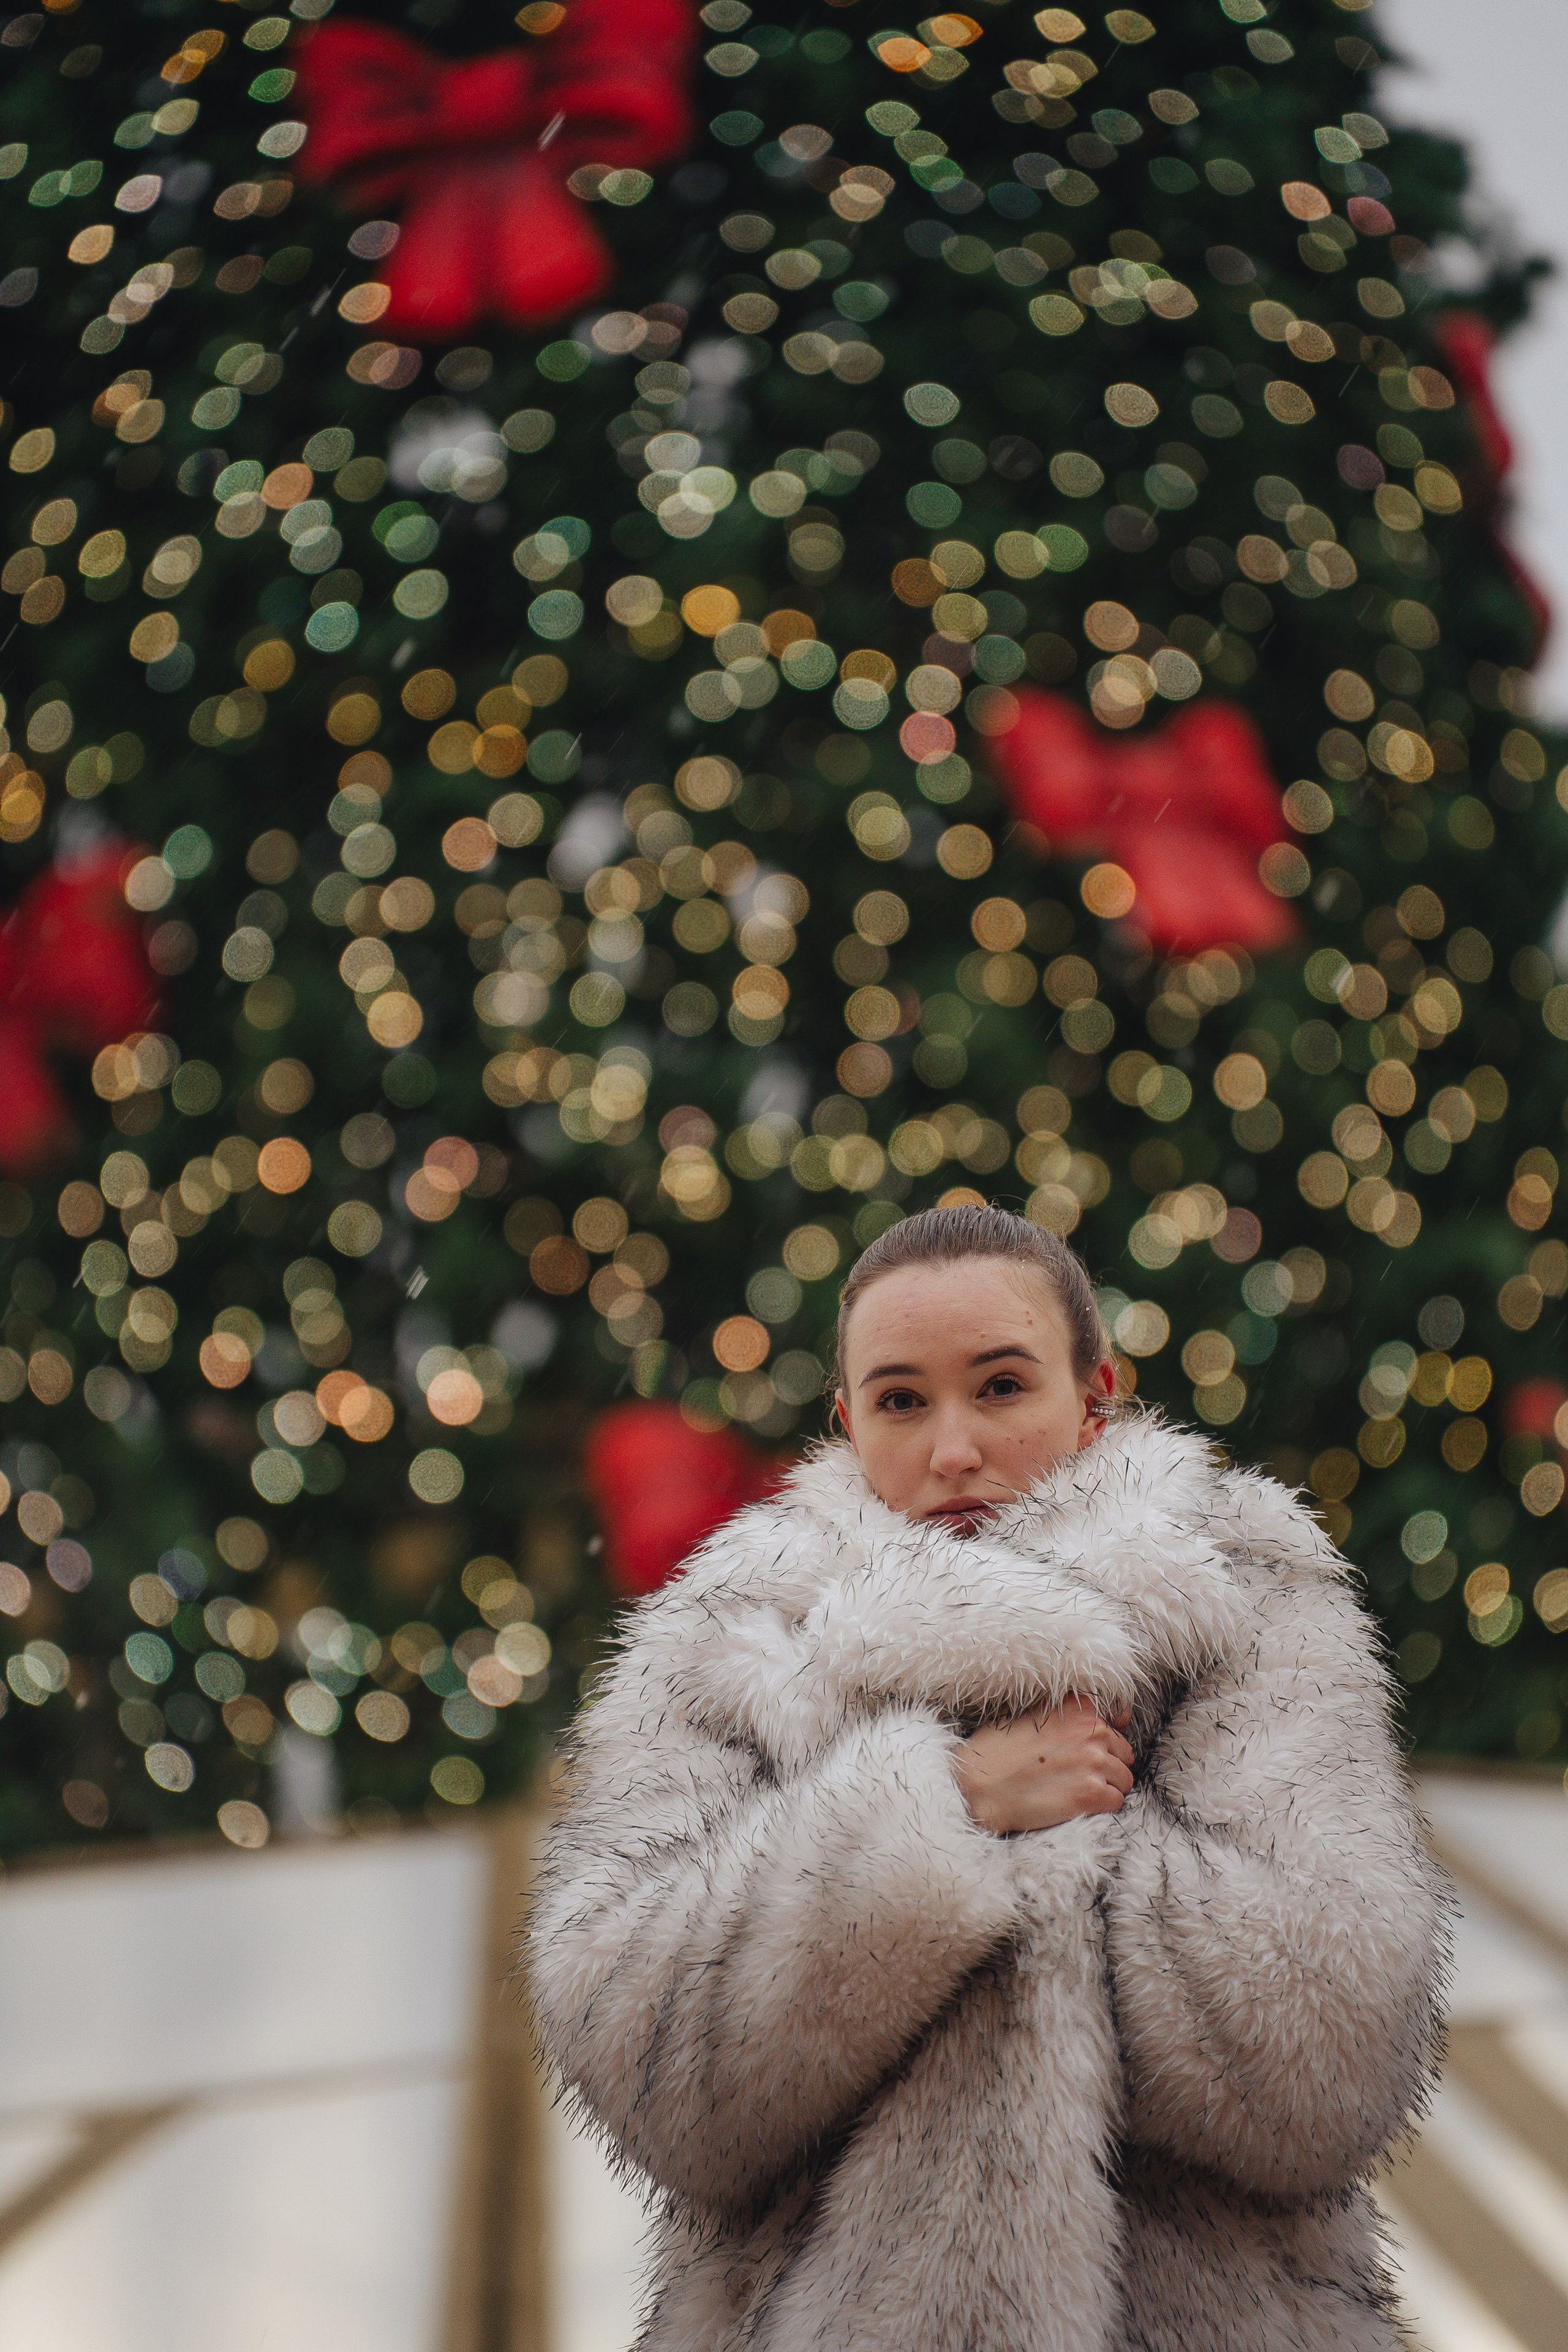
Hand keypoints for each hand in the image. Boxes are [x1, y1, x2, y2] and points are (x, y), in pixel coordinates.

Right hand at [953, 1697, 1133, 1836]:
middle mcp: (1092, 1730)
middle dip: (1107, 1767)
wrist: (978, 1786)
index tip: (1087, 1751)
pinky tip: (1076, 1806)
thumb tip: (1120, 1716)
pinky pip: (1116, 1802)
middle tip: (1074, 1776)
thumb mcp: (1035, 1715)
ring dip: (1106, 1788)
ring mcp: (1094, 1762)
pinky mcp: (1092, 1794)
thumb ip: (1073, 1714)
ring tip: (1073, 1791)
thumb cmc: (999, 1751)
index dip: (1104, 1741)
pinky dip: (1101, 1808)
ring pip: (1123, 1780)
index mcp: (1080, 1706)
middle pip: (1123, 1754)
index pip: (1117, 1722)